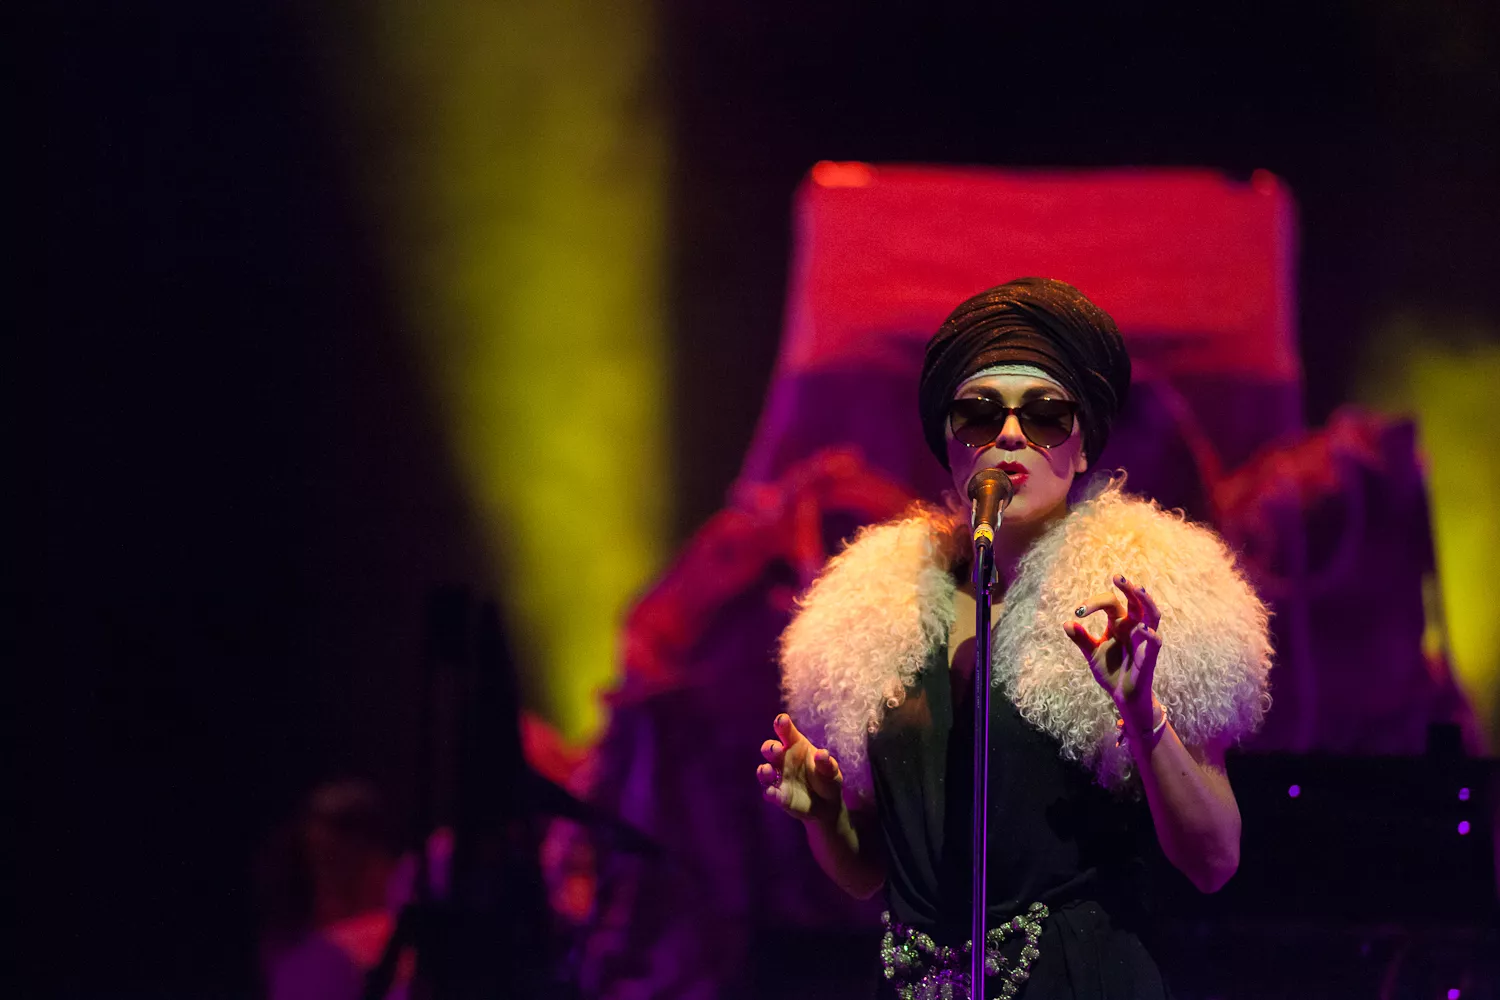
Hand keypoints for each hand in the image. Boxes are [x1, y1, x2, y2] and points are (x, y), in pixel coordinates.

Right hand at [757, 713, 843, 824]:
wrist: (828, 805)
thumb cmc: (827, 779)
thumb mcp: (831, 770)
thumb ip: (826, 763)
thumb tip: (822, 754)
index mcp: (796, 746)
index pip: (786, 732)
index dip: (782, 724)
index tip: (781, 720)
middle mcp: (783, 759)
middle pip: (770, 749)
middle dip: (770, 747)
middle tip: (777, 749)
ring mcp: (779, 777)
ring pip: (765, 771)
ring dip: (764, 770)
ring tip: (767, 770)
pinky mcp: (778, 796)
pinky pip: (770, 792)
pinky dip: (769, 792)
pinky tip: (771, 792)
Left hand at [1064, 574, 1163, 735]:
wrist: (1122, 696)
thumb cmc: (1111, 670)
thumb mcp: (1092, 653)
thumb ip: (1082, 639)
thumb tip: (1067, 623)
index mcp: (1118, 623)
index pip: (1110, 603)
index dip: (1094, 603)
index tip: (1079, 611)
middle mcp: (1133, 627)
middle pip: (1136, 602)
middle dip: (1129, 588)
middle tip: (1117, 577)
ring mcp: (1143, 640)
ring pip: (1152, 615)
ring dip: (1146, 602)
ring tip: (1138, 590)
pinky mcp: (1150, 656)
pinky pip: (1155, 642)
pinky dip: (1150, 635)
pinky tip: (1142, 629)